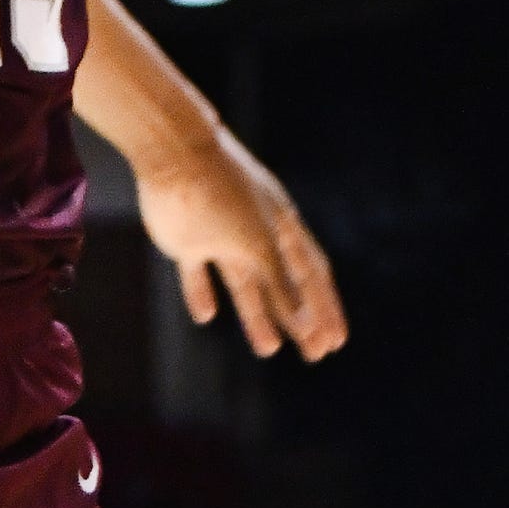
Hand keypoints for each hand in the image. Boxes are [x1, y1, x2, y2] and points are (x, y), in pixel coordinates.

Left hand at [135, 126, 347, 360]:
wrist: (173, 152)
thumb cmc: (222, 196)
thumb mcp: (257, 247)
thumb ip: (281, 288)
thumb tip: (310, 327)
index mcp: (282, 227)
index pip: (313, 276)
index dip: (326, 310)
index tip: (335, 342)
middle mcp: (256, 232)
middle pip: (282, 284)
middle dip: (298, 320)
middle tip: (313, 355)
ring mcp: (220, 234)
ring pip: (244, 282)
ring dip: (256, 316)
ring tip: (267, 350)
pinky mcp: (184, 236)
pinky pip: (196, 271)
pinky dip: (200, 291)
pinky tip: (205, 316)